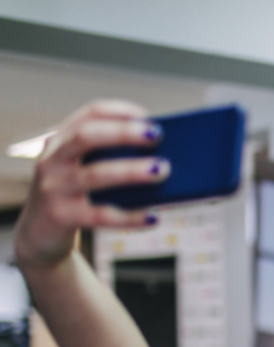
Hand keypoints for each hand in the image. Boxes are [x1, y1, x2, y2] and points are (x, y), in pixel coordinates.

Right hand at [15, 100, 167, 269]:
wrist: (39, 235)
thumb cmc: (74, 197)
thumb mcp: (83, 171)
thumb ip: (110, 160)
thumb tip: (160, 160)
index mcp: (61, 140)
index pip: (90, 114)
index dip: (120, 112)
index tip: (149, 117)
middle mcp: (53, 159)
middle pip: (87, 136)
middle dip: (123, 133)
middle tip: (157, 136)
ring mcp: (54, 187)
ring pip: (96, 174)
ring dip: (131, 171)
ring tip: (162, 170)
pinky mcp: (62, 216)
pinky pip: (101, 216)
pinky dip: (130, 217)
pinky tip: (154, 217)